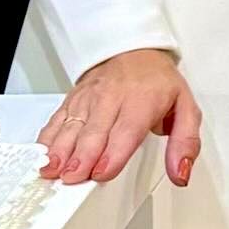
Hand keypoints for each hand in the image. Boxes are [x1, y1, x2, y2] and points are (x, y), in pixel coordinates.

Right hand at [41, 49, 202, 192]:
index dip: (113, 153)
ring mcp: (89, 98)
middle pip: (94, 131)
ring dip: (61, 149)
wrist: (135, 50)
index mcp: (143, 101)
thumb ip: (185, 144)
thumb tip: (181, 173)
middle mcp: (113, 98)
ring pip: (72, 125)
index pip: (126, 130)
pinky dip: (48, 137)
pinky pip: (58, 119)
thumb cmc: (159, 83)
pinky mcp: (73, 100)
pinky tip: (42, 154)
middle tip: (73, 177)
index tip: (102, 172)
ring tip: (52, 169)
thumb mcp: (186, 108)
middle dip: (82, 156)